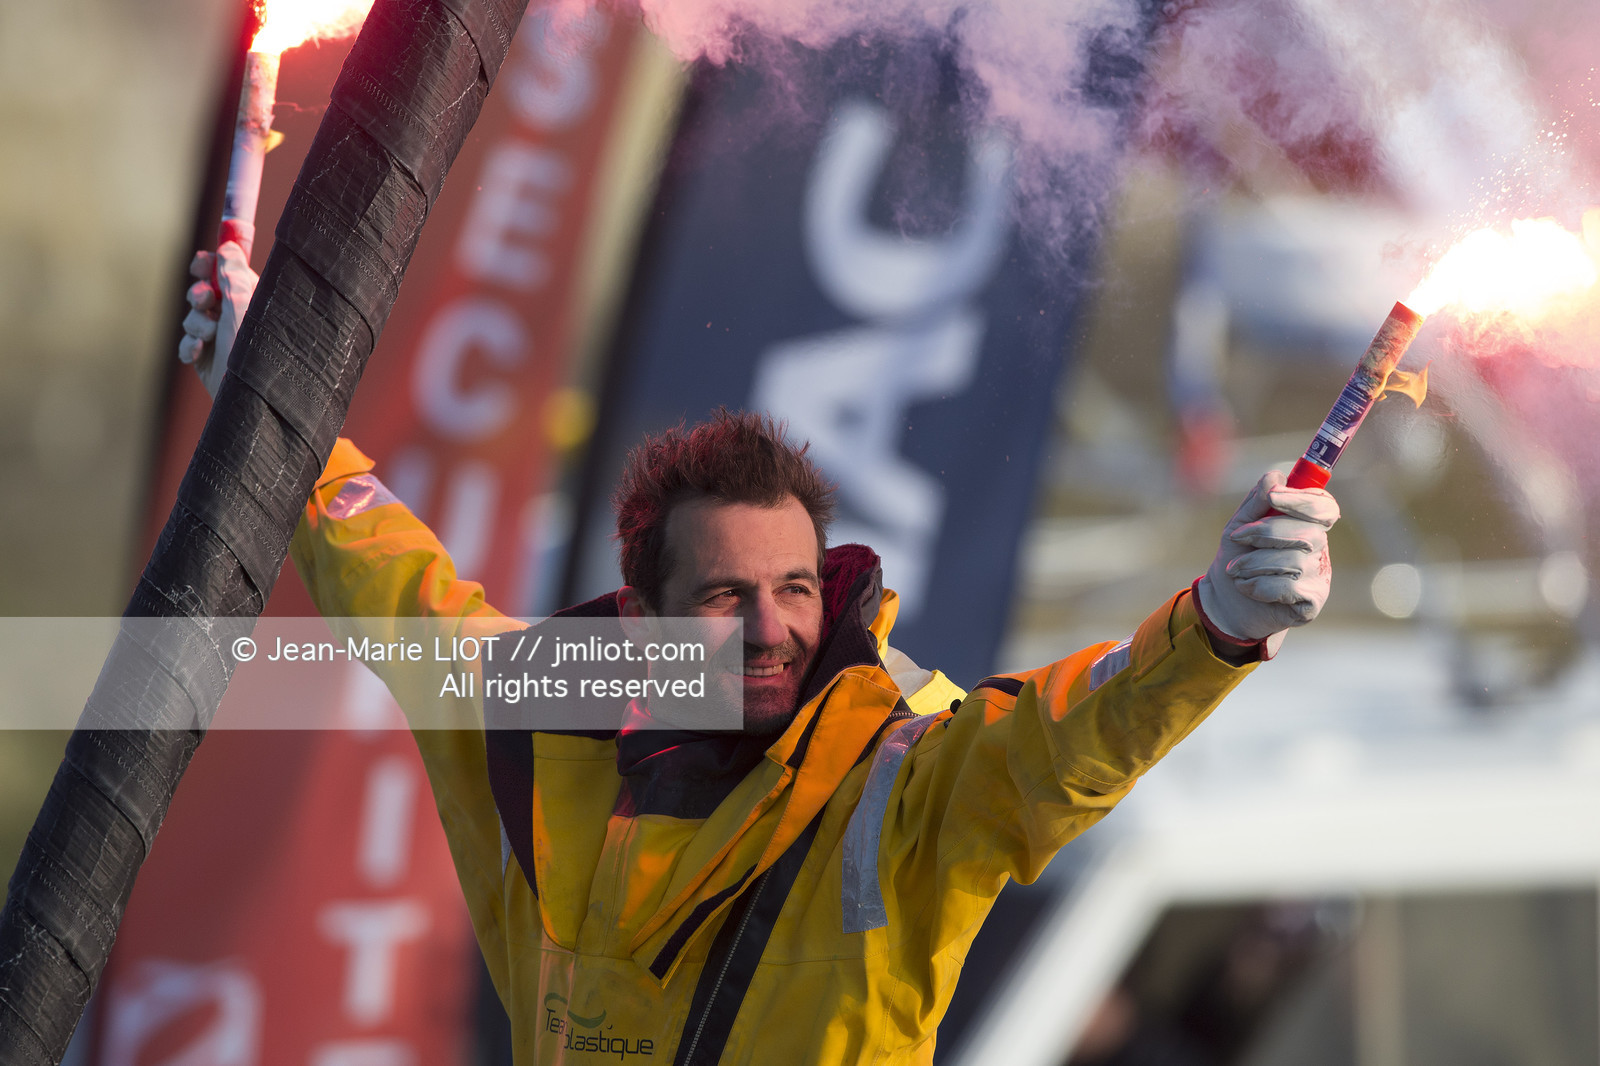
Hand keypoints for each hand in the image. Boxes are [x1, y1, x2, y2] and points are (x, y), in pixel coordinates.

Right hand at [178, 241, 257, 397]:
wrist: (249, 401)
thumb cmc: (255, 351)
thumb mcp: (243, 305)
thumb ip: (233, 274)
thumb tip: (228, 246)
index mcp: (256, 302)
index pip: (229, 273)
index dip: (211, 265)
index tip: (202, 263)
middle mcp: (240, 319)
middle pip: (206, 292)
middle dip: (200, 296)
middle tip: (206, 302)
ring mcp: (223, 340)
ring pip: (193, 317)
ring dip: (197, 324)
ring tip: (210, 337)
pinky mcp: (209, 360)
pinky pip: (187, 342)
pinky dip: (190, 346)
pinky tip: (199, 354)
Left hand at [1197, 470, 1338, 645]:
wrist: (1225, 601)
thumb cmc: (1238, 557)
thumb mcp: (1239, 524)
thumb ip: (1257, 501)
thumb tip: (1276, 476)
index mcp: (1307, 524)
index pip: (1324, 507)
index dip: (1302, 500)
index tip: (1272, 497)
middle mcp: (1319, 549)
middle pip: (1309, 533)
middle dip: (1266, 532)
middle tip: (1237, 538)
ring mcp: (1319, 576)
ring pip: (1294, 561)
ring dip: (1254, 563)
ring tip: (1236, 569)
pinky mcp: (1312, 602)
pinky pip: (1288, 587)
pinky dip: (1258, 585)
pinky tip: (1247, 587)